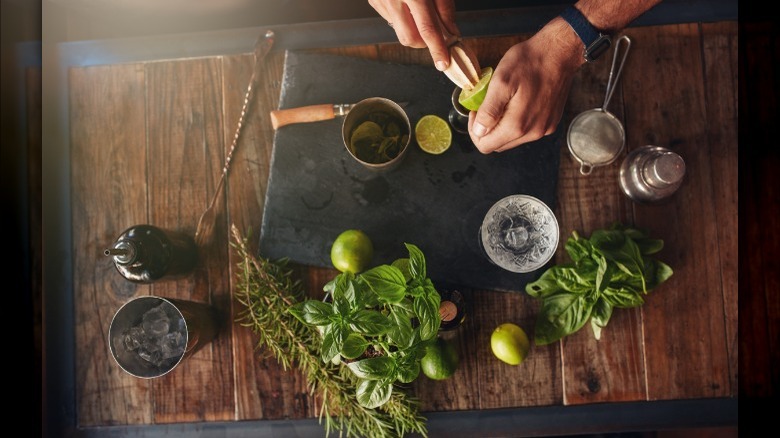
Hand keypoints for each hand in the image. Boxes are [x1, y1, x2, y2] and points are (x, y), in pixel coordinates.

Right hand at [368, 0, 457, 70]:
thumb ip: (445, 8)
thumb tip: (451, 33)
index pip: (427, 29)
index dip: (437, 48)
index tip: (443, 63)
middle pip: (410, 39)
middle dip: (425, 43)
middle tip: (436, 35)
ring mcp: (380, 1)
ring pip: (400, 32)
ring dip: (414, 31)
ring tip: (421, 14)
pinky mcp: (374, 1)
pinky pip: (391, 20)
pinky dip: (403, 19)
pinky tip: (407, 6)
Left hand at [468, 18, 582, 152]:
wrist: (560, 53)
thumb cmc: (529, 62)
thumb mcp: (501, 81)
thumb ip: (489, 111)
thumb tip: (479, 131)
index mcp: (517, 125)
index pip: (486, 146)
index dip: (475, 131)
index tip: (476, 112)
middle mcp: (533, 133)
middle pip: (499, 145)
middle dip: (487, 130)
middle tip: (485, 107)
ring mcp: (544, 129)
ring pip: (512, 139)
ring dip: (502, 126)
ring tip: (502, 103)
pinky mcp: (551, 122)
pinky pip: (527, 132)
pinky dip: (517, 123)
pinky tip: (517, 103)